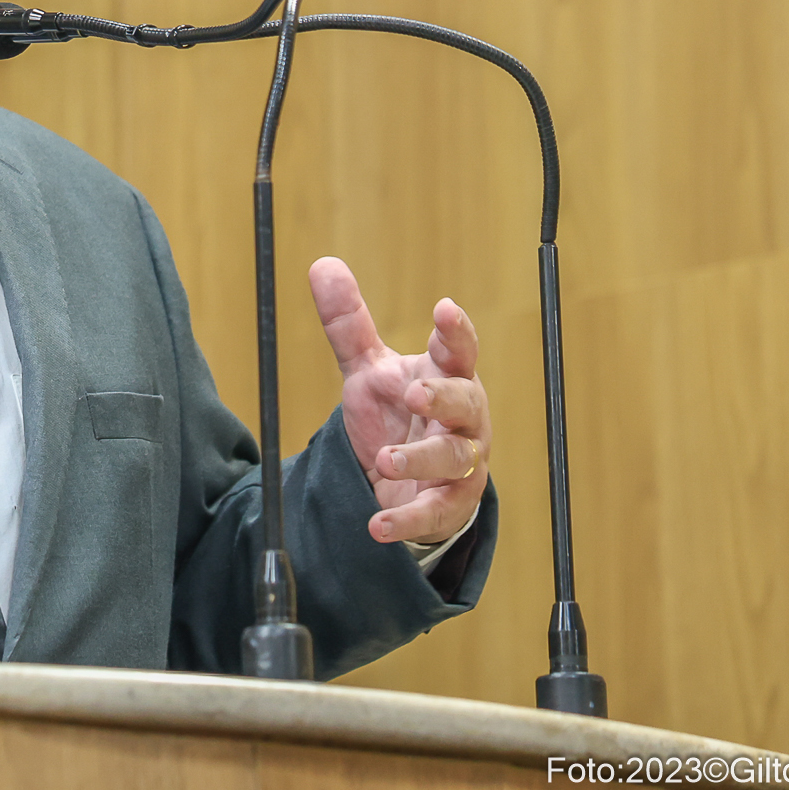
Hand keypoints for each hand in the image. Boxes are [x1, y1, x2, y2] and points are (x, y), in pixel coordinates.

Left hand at [312, 256, 490, 544]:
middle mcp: (463, 418)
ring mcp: (461, 463)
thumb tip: (322, 264)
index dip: (455, 331)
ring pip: (455, 458)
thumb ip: (347, 324)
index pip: (458, 349)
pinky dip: (406, 519)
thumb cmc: (398, 413)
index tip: (444, 309)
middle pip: (466, 402)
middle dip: (444, 397)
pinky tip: (377, 524)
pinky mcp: (449, 505)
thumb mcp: (369, 370)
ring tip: (385, 458)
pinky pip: (434, 512)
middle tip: (416, 395)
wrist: (406, 478)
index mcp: (446, 376)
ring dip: (421, 457)